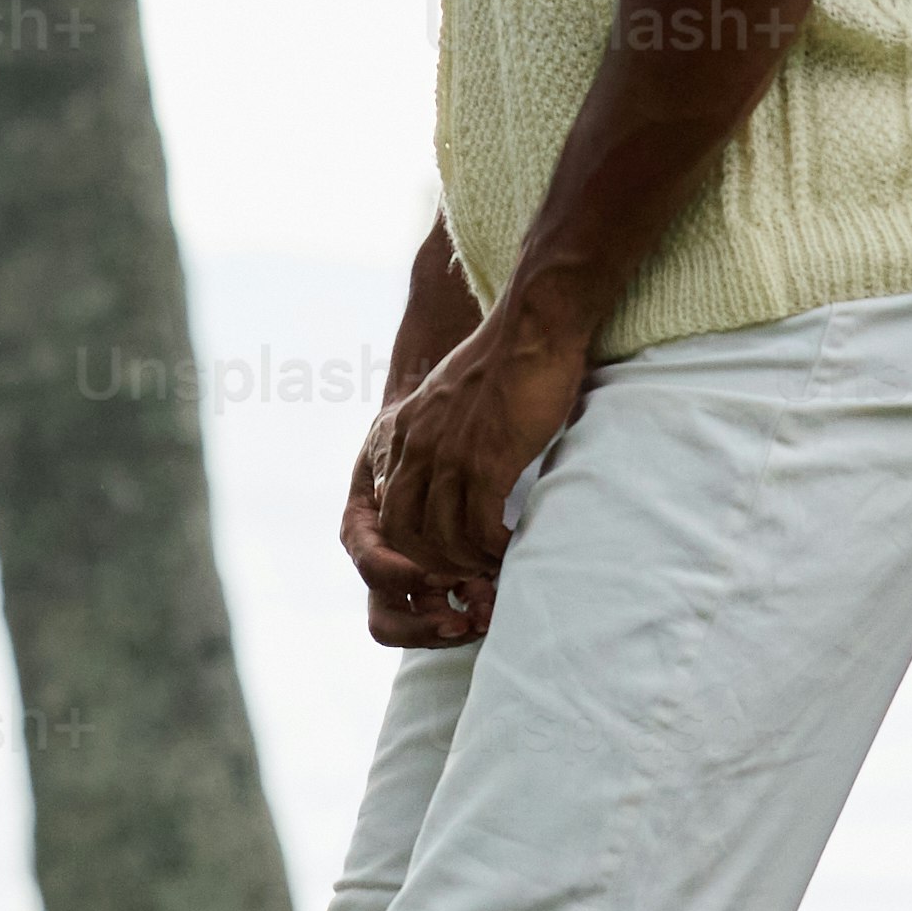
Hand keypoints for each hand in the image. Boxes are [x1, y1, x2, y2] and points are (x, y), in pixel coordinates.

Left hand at [351, 298, 588, 644]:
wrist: (530, 327)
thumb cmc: (501, 366)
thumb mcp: (446, 404)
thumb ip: (435, 440)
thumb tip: (448, 479)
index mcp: (398, 437)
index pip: (381, 517)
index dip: (402, 557)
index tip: (435, 568)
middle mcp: (413, 450)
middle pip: (402, 539)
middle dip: (432, 573)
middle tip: (466, 584)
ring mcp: (446, 456)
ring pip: (441, 540)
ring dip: (469, 565)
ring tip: (494, 570)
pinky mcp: (485, 459)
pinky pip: (479, 527)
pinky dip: (495, 548)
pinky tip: (513, 547)